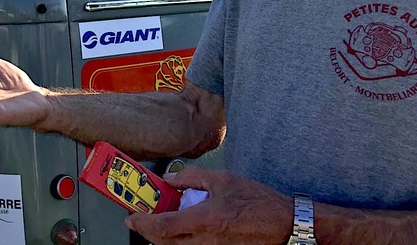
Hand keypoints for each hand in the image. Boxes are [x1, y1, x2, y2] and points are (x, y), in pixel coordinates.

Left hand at [124, 168, 292, 244]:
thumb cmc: (258, 201)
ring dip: (165, 237)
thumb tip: (172, 179)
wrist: (285, 224)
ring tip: (161, 221)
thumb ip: (192, 177)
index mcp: (206, 219)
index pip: (164, 227)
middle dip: (149, 232)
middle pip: (166, 243)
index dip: (143, 224)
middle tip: (140, 219)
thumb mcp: (223, 179)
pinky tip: (182, 228)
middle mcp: (207, 241)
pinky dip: (181, 241)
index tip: (131, 218)